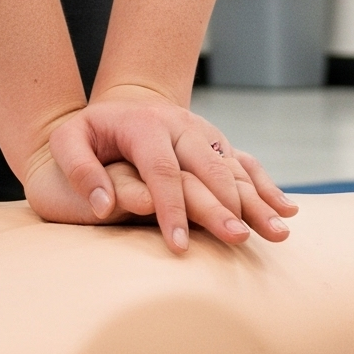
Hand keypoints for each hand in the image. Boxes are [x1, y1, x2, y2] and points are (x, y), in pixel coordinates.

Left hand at [24, 88, 297, 251]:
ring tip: (276, 231)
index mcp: (145, 124)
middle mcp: (181, 125)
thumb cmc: (88, 132)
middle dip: (225, 206)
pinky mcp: (215, 142)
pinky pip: (244, 162)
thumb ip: (79, 168)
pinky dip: (266, 186)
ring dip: (256, 199)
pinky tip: (285, 209)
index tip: (178, 247)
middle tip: (238, 241)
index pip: (162, 171)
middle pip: (209, 167)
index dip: (171, 209)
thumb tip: (104, 205)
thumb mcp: (68, 140)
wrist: (116, 106)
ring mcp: (202, 132)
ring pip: (233, 166)